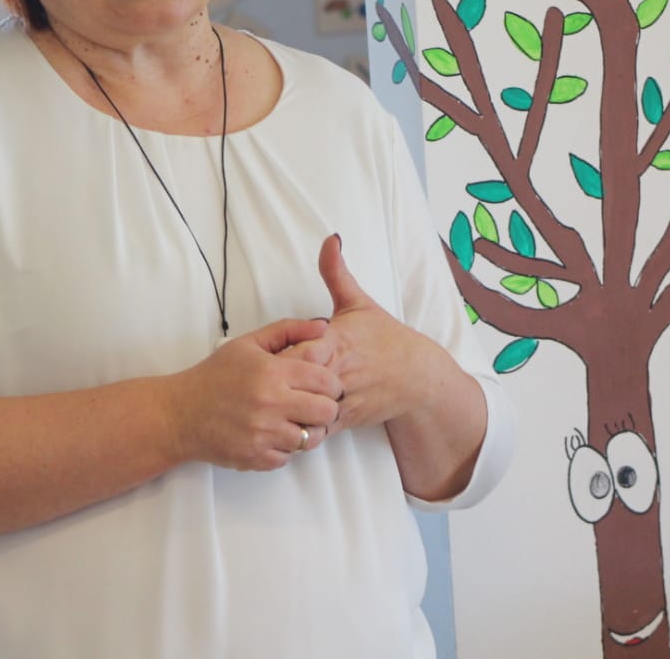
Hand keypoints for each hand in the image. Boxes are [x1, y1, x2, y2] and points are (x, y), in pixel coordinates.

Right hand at [166, 318, 342, 470]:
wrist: (180, 413)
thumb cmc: (215, 376)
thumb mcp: (248, 344)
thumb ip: (288, 331)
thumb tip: (322, 326)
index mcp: (272, 372)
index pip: (326, 381)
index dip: (332, 385)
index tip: (325, 387)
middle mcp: (271, 404)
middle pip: (326, 412)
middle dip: (326, 409)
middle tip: (315, 406)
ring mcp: (263, 434)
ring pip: (310, 439)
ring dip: (307, 431)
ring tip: (294, 421)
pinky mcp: (256, 457)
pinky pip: (288, 457)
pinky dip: (284, 448)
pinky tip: (272, 435)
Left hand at [281, 235, 424, 433]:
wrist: (416, 376)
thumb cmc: (383, 338)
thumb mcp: (359, 303)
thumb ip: (336, 273)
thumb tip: (330, 239)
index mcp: (336, 341)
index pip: (296, 350)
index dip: (277, 356)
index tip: (263, 357)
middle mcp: (339, 371)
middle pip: (295, 382)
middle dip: (275, 385)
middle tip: (253, 385)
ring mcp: (344, 398)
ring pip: (304, 409)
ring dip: (285, 409)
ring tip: (265, 405)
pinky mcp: (348, 420)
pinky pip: (317, 428)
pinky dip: (300, 426)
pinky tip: (285, 420)